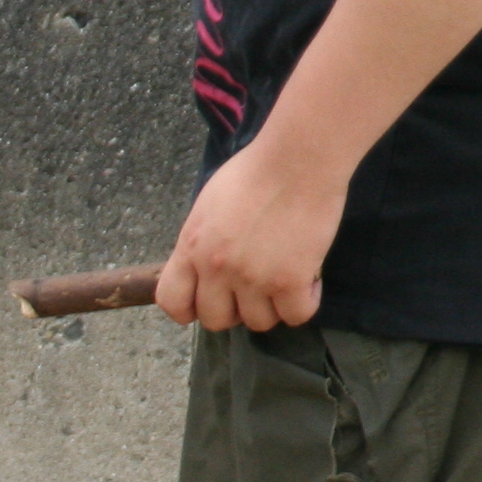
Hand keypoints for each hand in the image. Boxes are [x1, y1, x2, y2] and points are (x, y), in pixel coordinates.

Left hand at [156, 139, 342, 332]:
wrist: (297, 158)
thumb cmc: (255, 172)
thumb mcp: (208, 207)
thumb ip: (200, 243)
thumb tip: (202, 269)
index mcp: (191, 248)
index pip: (172, 301)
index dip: (189, 309)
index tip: (207, 302)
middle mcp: (216, 269)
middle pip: (216, 320)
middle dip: (234, 310)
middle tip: (253, 290)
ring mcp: (252, 278)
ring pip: (258, 323)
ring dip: (272, 307)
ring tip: (284, 280)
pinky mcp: (290, 281)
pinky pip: (296, 316)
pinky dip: (305, 303)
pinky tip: (309, 281)